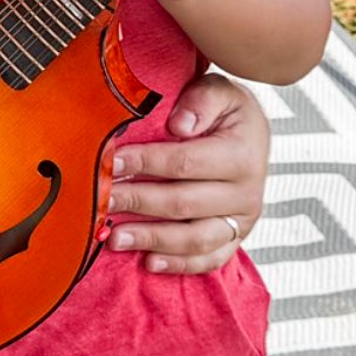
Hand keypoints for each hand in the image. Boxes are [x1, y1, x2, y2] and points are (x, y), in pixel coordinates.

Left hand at [103, 72, 269, 273]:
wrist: (253, 135)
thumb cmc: (227, 111)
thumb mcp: (221, 91)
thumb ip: (202, 99)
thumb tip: (178, 125)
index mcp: (242, 154)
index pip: (184, 163)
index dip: (145, 163)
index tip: (110, 164)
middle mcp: (247, 192)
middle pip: (184, 203)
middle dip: (138, 202)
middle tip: (102, 201)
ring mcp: (241, 220)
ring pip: (195, 238)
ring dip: (152, 239)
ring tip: (114, 238)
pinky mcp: (235, 238)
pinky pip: (208, 259)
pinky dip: (179, 264)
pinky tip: (148, 262)